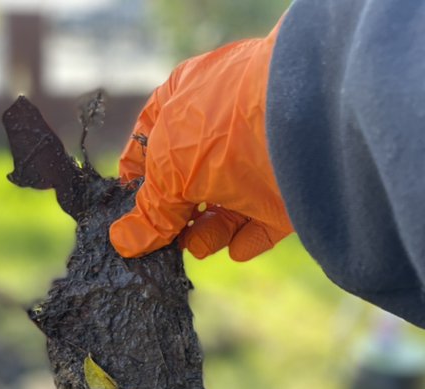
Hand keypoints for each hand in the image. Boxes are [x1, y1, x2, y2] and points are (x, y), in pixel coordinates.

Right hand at [109, 21, 292, 261]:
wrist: (301, 125)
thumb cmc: (220, 128)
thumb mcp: (168, 171)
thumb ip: (148, 211)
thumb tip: (123, 241)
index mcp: (183, 102)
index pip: (148, 145)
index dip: (134, 181)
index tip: (125, 216)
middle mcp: (217, 131)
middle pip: (185, 185)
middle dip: (173, 215)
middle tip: (161, 244)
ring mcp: (253, 162)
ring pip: (221, 209)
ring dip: (207, 233)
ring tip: (197, 246)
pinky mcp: (283, 193)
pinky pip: (260, 225)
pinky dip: (247, 240)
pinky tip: (236, 248)